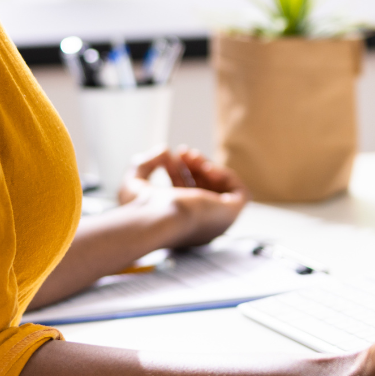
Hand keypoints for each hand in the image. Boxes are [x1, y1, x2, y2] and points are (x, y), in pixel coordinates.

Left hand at [120, 146, 247, 248]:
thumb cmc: (142, 210)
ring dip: (208, 167)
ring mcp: (216, 221)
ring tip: (192, 156)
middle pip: (205, 190)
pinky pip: (240, 193)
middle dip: (193, 166)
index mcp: (178, 225)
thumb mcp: (134, 183)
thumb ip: (145, 164)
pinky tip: (208, 168)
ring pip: (222, 190)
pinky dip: (226, 176)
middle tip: (183, 153)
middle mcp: (199, 225)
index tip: (169, 157)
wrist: (156, 219)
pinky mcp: (230, 214)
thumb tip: (163, 150)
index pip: (187, 195)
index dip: (179, 172)